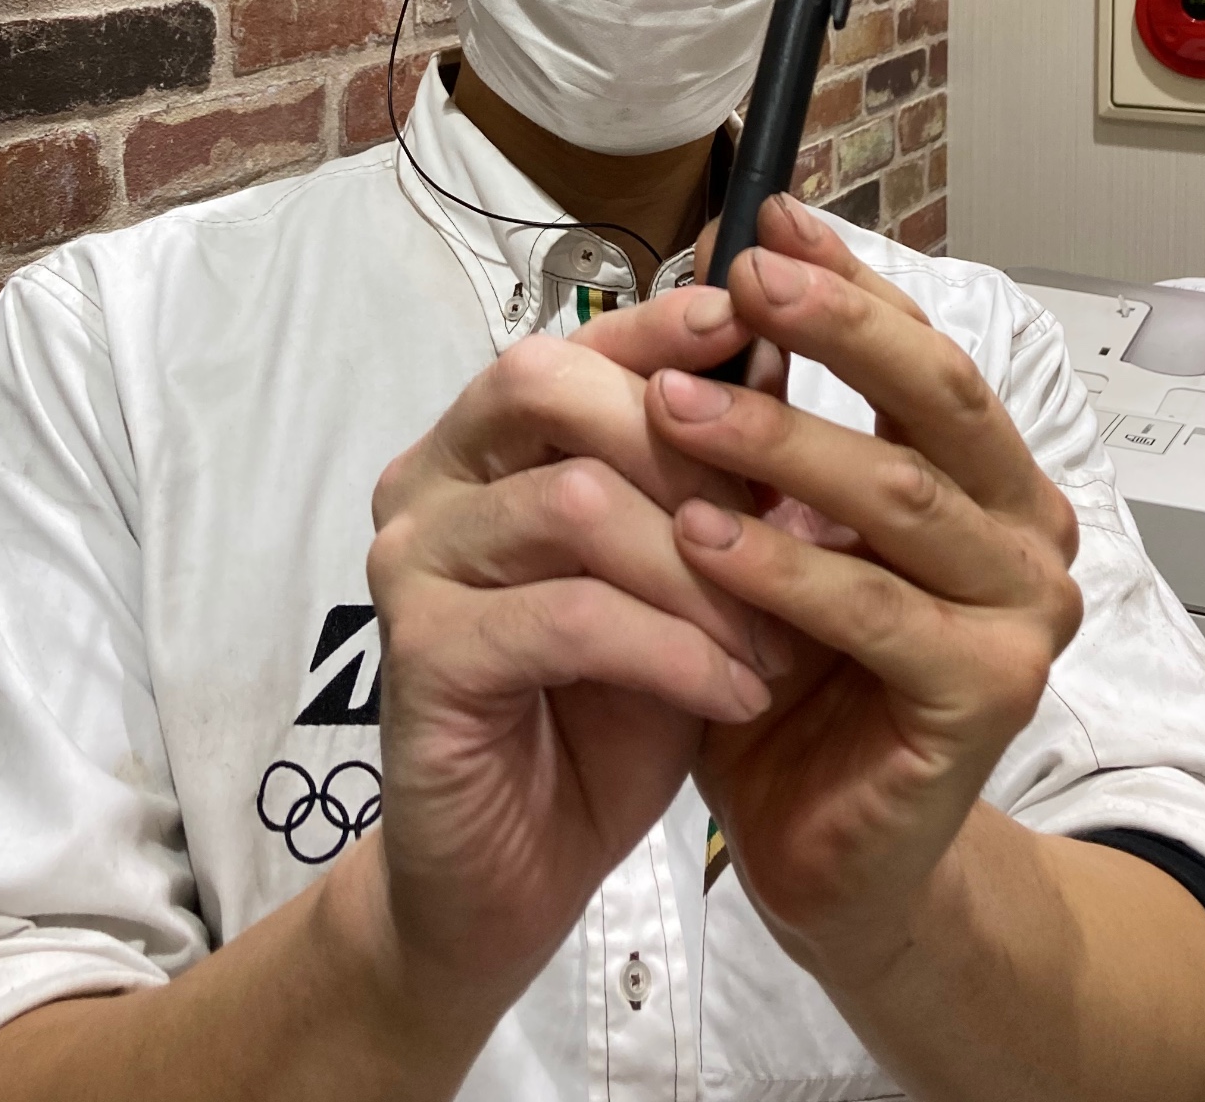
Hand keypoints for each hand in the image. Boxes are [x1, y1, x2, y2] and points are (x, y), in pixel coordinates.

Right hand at [364, 294, 789, 1009]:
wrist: (510, 879)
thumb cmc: (604, 714)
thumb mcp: (679, 581)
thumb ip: (710, 484)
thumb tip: (791, 361)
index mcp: (483, 442)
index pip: (574, 342)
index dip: (667, 326)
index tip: (767, 326)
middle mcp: (429, 478)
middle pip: (549, 384)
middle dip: (684, 437)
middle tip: (784, 519)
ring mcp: (413, 561)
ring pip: (574, 499)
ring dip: (699, 567)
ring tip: (776, 636)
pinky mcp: (422, 653)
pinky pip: (570, 616)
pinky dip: (673, 648)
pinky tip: (735, 692)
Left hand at [650, 195, 1082, 992]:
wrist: (835, 862)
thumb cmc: (797, 680)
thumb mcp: (774, 527)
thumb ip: (766, 424)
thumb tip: (712, 274)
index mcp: (989, 476)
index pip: (922, 348)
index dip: (848, 279)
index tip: (765, 218)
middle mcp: (1028, 530)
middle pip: (939, 395)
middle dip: (836, 324)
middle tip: (741, 277)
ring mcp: (1023, 614)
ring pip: (901, 495)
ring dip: (780, 442)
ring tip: (672, 404)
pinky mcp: (989, 696)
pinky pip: (876, 612)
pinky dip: (782, 570)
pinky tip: (698, 537)